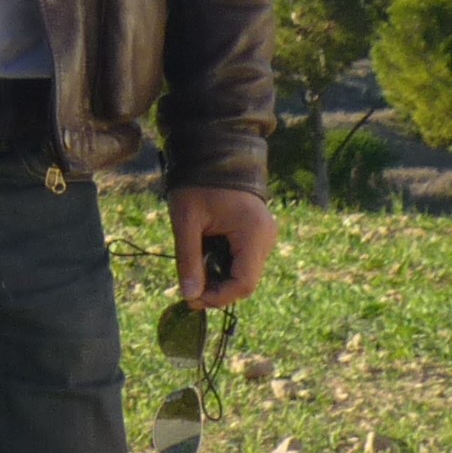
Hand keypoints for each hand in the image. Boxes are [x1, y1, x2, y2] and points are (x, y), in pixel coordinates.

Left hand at [167, 186, 275, 309]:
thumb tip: (189, 296)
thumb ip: (188, 259)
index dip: (218, 297)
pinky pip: (243, 258)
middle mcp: (267, 238)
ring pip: (243, 270)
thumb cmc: (197, 183)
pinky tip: (205, 254)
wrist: (212, 153)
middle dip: (216, 287)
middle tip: (188, 286)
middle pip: (245, 279)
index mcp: (253, 234)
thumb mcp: (186, 220)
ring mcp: (265, 235)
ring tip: (194, 266)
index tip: (191, 299)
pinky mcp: (258, 232)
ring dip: (219, 275)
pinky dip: (223, 262)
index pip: (243, 283)